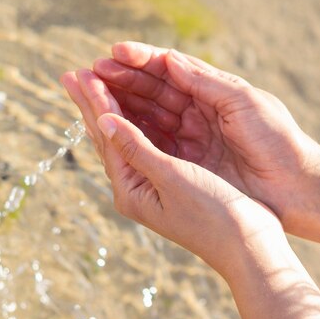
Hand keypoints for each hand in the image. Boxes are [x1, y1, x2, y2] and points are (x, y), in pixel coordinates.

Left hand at [60, 69, 283, 276]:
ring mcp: (153, 185)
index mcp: (131, 190)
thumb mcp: (173, 178)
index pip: (107, 137)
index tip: (80, 72)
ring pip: (125, 139)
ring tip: (93, 85)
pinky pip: (146, 144)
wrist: (248, 246)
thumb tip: (103, 119)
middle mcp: (136, 188)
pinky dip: (136, 122)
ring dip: (110, 110)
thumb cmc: (213, 215)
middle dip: (92, 104)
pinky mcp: (173, 181)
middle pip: (108, 138)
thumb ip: (137, 148)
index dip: (96, 102)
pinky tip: (130, 111)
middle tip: (72, 75)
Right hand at [92, 42, 319, 223]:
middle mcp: (199, 113)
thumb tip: (170, 59)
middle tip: (87, 71)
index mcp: (215, 92)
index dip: (141, 61)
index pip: (170, 70)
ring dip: (119, 104)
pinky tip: (109, 124)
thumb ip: (206, 82)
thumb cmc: (277, 141)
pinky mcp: (188, 165)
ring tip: (89, 92)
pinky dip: (131, 134)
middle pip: (153, 92)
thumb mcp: (246, 103)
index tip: (112, 53)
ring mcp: (192, 140)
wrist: (296, 188)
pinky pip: (154, 145)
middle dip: (121, 81)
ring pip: (148, 117)